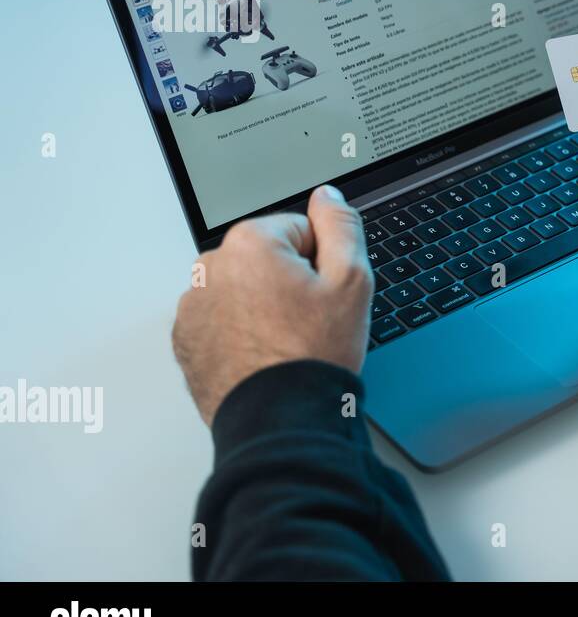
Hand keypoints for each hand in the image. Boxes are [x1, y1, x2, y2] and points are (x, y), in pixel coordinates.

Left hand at [172, 185, 373, 424]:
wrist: (279, 419)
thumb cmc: (313, 354)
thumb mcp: (352, 281)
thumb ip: (342, 226)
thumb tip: (328, 196)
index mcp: (250, 243)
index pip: (299, 231)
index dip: (321, 264)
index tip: (322, 296)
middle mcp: (211, 267)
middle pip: (267, 259)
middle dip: (288, 282)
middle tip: (307, 322)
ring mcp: (192, 306)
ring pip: (243, 290)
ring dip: (262, 307)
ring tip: (284, 343)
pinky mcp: (185, 340)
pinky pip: (220, 321)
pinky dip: (240, 333)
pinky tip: (263, 355)